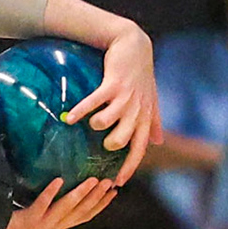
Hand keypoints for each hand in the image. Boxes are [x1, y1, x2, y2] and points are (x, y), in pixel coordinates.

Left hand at [0, 177, 117, 228]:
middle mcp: (54, 227)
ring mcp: (42, 225)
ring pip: (66, 209)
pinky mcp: (29, 220)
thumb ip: (53, 205)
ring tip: (92, 180)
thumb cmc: (18, 225)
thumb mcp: (41, 216)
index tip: (114, 191)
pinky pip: (42, 205)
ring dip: (80, 194)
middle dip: (97, 197)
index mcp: (59, 226)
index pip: (86, 216)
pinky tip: (58, 180)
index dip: (101, 205)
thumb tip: (65, 181)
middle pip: (80, 212)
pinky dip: (51, 193)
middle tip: (109, 182)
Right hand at [62, 21, 163, 184]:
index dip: (129, 166)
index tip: (117, 182)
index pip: (139, 147)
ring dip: (95, 124)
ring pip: (107, 122)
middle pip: (122, 139)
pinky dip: (80, 111)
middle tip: (101, 143)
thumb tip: (159, 142)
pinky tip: (69, 116)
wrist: (134, 45)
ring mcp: (124, 97)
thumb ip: (154, 121)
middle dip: (110, 145)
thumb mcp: (151, 99)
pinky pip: (94, 103)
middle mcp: (136, 109)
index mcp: (144, 116)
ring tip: (89, 120)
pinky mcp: (112, 84)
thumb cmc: (141, 75)